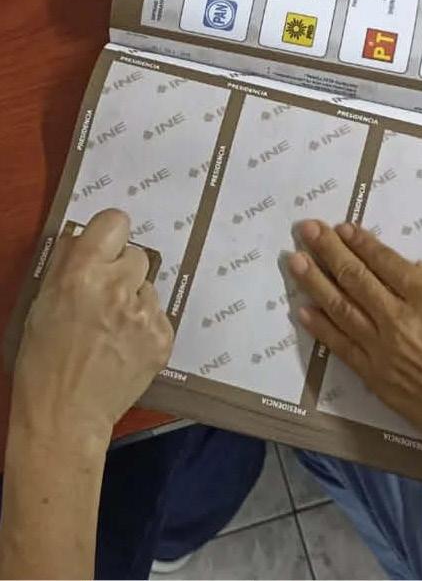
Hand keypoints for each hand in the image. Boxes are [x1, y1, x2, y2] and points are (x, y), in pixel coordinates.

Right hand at [12, 209, 173, 447]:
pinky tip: (123, 346)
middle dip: (122, 272)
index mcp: (81, 274)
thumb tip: (83, 236)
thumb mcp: (42, 304)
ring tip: (110, 330)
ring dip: (134, 300)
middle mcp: (117, 288)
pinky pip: (158, 315)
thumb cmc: (43, 361)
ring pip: (148, 287)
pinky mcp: (162, 337)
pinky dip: (144, 326)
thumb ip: (65, 264)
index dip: (110, 236)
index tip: (105, 249)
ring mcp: (144, 315)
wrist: (65, 416)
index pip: (116, 222)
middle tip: (104, 298)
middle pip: (137, 255)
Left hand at [288, 220, 421, 499]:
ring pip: (340, 307)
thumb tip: (415, 273)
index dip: (361, 242)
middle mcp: (400, 318)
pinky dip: (320, 327)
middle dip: (328, 250)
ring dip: (314, 282)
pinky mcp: (376, 379)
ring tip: (295, 261)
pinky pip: (341, 346)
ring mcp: (384, 350)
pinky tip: (303, 310)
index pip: (385, 262)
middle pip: (356, 277)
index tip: (341, 228)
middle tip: (306, 230)